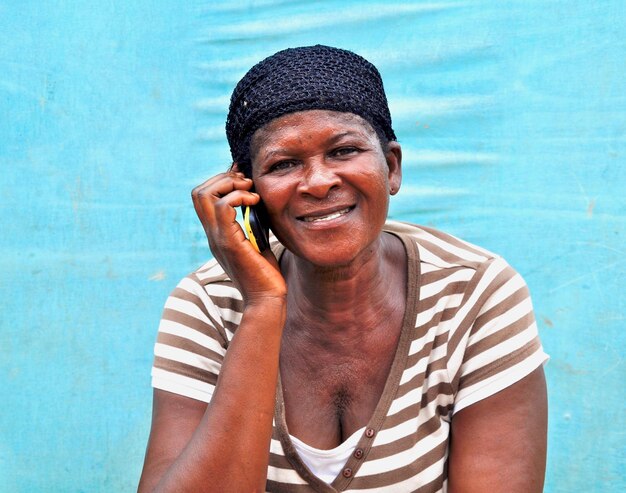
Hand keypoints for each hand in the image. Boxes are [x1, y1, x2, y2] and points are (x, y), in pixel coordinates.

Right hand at [191, 167, 286, 303]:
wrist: (266, 300)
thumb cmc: (266, 274)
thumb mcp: (257, 242)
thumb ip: (252, 224)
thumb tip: (258, 205)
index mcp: (217, 234)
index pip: (203, 198)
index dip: (221, 181)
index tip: (244, 180)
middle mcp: (212, 235)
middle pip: (199, 192)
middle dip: (224, 179)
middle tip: (247, 184)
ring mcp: (217, 238)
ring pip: (205, 195)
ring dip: (230, 185)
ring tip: (251, 191)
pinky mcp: (229, 242)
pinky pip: (223, 207)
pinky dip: (239, 197)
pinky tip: (255, 202)